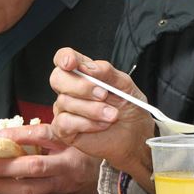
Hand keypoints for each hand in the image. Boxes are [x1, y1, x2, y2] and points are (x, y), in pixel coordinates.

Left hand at [0, 123, 100, 193]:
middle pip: (33, 168)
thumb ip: (44, 133)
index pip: (41, 136)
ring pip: (30, 190)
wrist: (107, 178)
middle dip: (5, 167)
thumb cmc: (84, 152)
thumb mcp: (68, 135)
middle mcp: (66, 167)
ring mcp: (61, 185)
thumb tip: (8, 133)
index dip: (17, 135)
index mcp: (69, 144)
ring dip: (3, 187)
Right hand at [49, 48, 155, 193]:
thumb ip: (107, 72)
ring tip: (112, 115)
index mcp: (84, 74)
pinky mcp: (64, 130)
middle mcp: (71, 90)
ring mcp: (66, 109)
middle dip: (80, 86)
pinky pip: (65, 122)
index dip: (64, 58)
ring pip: (64, 102)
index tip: (72, 63)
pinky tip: (102, 125)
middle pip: (58, 78)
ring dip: (92, 109)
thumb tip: (88, 67)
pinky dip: (87, 123)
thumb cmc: (130, 109)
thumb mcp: (126, 86)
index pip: (64, 58)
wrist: (136, 136)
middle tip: (103, 94)